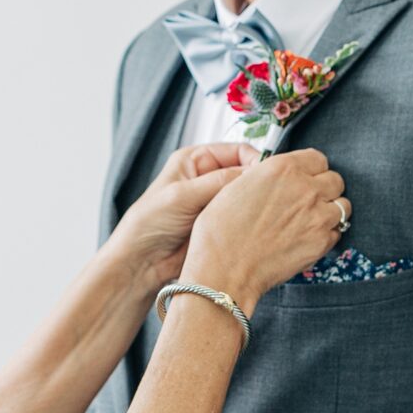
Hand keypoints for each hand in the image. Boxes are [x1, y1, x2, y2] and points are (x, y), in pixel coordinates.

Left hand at [113, 144, 263, 291]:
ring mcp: (215, 201)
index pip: (237, 150)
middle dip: (256, 182)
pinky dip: (250, 219)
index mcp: (196, 159)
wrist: (141, 262)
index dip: (254, 160)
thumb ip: (218, 182)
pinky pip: (243, 217)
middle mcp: (207, 177)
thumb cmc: (149, 222)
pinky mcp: (220, 223)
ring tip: (263, 212)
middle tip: (270, 195)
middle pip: (245, 172)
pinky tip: (256, 226)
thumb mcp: (182, 195)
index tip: (267, 175)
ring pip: (246, 196)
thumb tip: (254, 172)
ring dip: (254, 202)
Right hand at [181, 145, 348, 310]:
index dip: (311, 170)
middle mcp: (305, 188)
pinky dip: (327, 234)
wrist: (225, 269)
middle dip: (324, 189)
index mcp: (282, 168)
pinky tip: (307, 238)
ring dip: (329, 211)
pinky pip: (337, 232)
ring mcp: (317, 216)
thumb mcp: (236, 186)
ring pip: (343, 206)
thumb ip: (267, 175)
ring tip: (310, 221)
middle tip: (307, 201)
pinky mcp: (322, 242)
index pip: (318, 158)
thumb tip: (280, 177)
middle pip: (335, 181)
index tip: (305, 178)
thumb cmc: (221, 231)